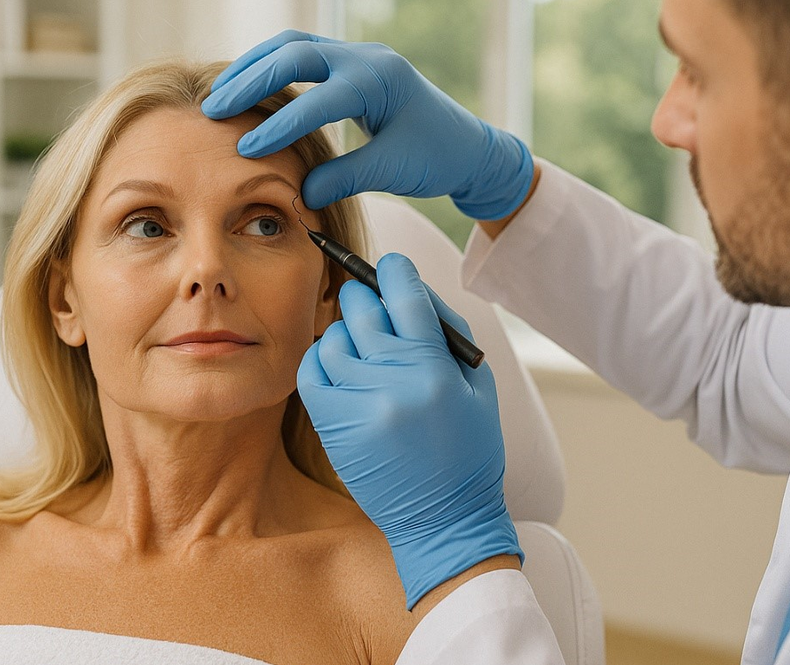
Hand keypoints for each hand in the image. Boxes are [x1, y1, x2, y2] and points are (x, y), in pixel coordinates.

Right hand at [202, 30, 533, 219]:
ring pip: (294, 46)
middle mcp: (367, 58)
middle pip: (296, 53)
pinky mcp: (351, 64)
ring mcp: (358, 56)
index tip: (247, 148)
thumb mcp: (392, 171)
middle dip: (252, 80)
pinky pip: (302, 53)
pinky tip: (246, 88)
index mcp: (380, 80)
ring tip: (220, 94)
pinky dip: (271, 67)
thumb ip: (345, 178)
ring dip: (255, 67)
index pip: (319, 98)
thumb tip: (302, 192)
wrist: (468, 146)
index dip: (280, 124)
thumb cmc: (436, 158)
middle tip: (215, 109)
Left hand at [298, 253, 521, 608]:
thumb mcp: (477, 387)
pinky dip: (321, 357)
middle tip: (371, 303)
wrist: (444, 521)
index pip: (405, 294)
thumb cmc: (468, 450)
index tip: (391, 268)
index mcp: (435, 368)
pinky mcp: (332, 426)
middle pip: (363, 307)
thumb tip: (408, 290)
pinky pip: (311, 369)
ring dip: (345, 331)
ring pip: (334, 336)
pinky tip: (338, 365)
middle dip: (366, 296)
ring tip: (360, 345)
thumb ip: (446, 334)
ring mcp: (358, 403)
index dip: (395, 271)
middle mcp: (392, 380)